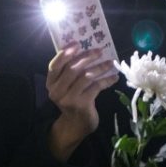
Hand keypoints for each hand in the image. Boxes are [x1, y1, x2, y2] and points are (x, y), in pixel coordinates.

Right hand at [46, 47, 117, 161]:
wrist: (77, 124)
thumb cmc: (73, 98)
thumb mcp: (67, 85)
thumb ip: (70, 70)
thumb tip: (86, 48)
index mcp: (51, 83)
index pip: (54, 65)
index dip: (65, 54)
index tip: (77, 43)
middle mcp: (56, 91)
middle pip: (72, 69)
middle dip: (87, 57)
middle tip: (100, 50)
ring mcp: (68, 99)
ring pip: (86, 77)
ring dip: (100, 68)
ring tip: (110, 63)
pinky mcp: (81, 104)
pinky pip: (96, 87)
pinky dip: (106, 80)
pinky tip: (114, 77)